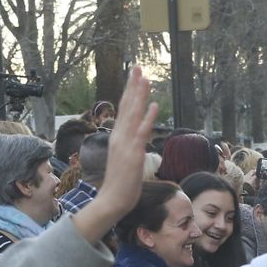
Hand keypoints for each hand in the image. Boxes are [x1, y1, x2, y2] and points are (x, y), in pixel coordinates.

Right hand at [77, 67, 156, 242]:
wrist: (113, 200)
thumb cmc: (121, 182)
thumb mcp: (126, 158)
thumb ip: (130, 145)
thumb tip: (138, 136)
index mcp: (118, 136)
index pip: (125, 108)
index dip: (130, 91)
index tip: (134, 75)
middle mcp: (119, 136)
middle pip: (127, 105)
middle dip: (133, 85)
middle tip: (137, 66)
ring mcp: (125, 144)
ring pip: (133, 114)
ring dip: (139, 95)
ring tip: (145, 78)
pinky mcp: (133, 153)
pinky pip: (141, 132)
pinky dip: (148, 118)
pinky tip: (154, 105)